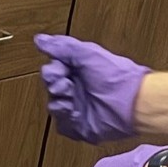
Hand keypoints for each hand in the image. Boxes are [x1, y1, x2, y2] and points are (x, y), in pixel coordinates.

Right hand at [35, 33, 150, 143]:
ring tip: (71, 99)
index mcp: (79, 69)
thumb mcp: (87, 53)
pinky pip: (59, 123)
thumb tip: (39, 39)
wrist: (128, 102)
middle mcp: (76, 88)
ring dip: (59, 100)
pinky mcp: (76, 126)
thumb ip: (62, 46)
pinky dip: (64, 117)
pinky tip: (74, 112)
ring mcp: (75, 107)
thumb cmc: (114, 76)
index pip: (53, 69)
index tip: (61, 70)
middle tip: (65, 85)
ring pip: (53, 104)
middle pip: (51, 86)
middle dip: (55, 84)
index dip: (53, 70)